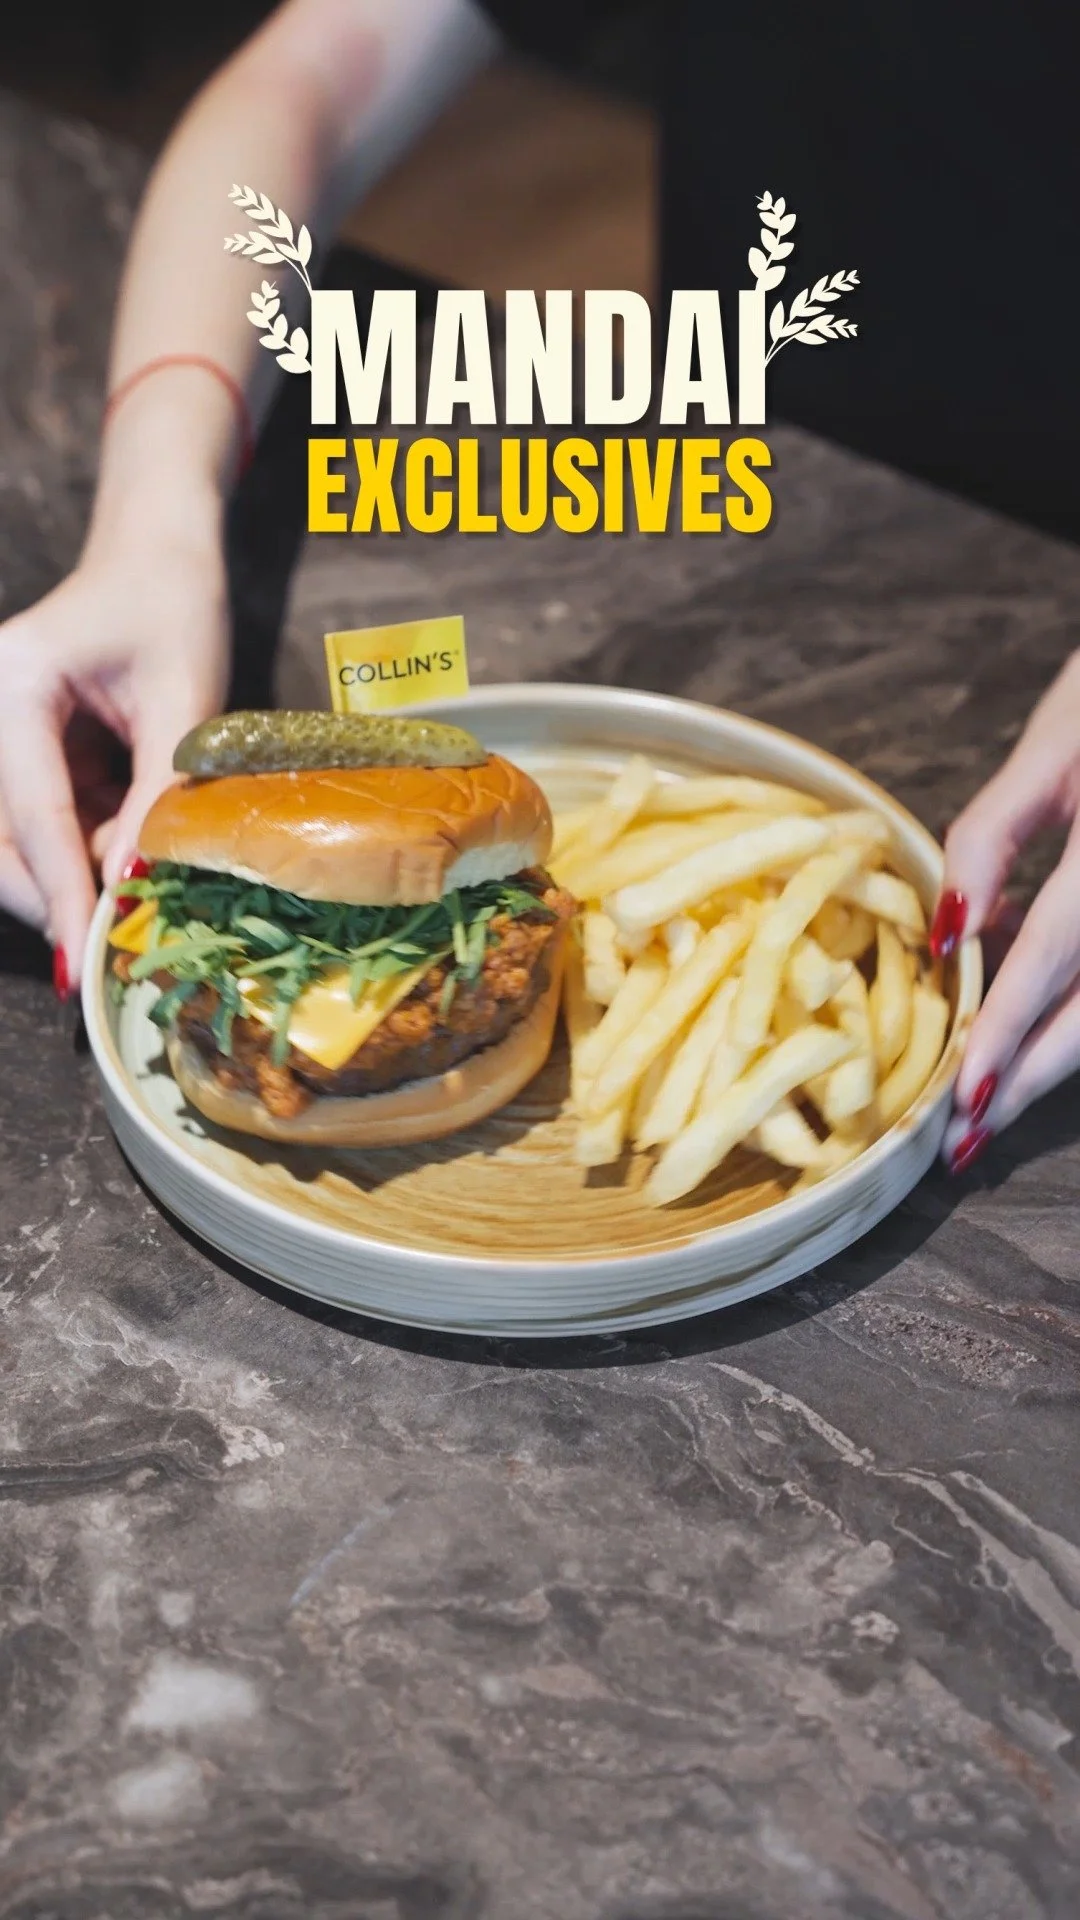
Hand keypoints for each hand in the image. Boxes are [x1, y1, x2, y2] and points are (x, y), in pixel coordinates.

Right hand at [0, 529, 228, 990]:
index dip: (61, 891)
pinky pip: (34, 824)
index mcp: (13, 685)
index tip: (83, 959)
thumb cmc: (174, 607)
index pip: (31, 812)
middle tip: (105, 953)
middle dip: (50, 896)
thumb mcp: (183, 701)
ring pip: (8, 841)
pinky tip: (122, 856)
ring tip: (124, 904)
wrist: (156, 555)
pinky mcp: (15, 752)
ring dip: (64, 879)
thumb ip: (158, 792)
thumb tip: (136, 881)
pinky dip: (76, 853)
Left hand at [934, 650, 1079, 1170]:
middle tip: (965, 1140)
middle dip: (1030, 1080)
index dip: (1010, 1030)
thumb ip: (992, 836)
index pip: (1057, 951)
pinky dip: (1075, 1008)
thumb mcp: (1050, 744)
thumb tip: (949, 932)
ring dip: (1055, 1060)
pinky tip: (1027, 1024)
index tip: (964, 1096)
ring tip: (988, 1104)